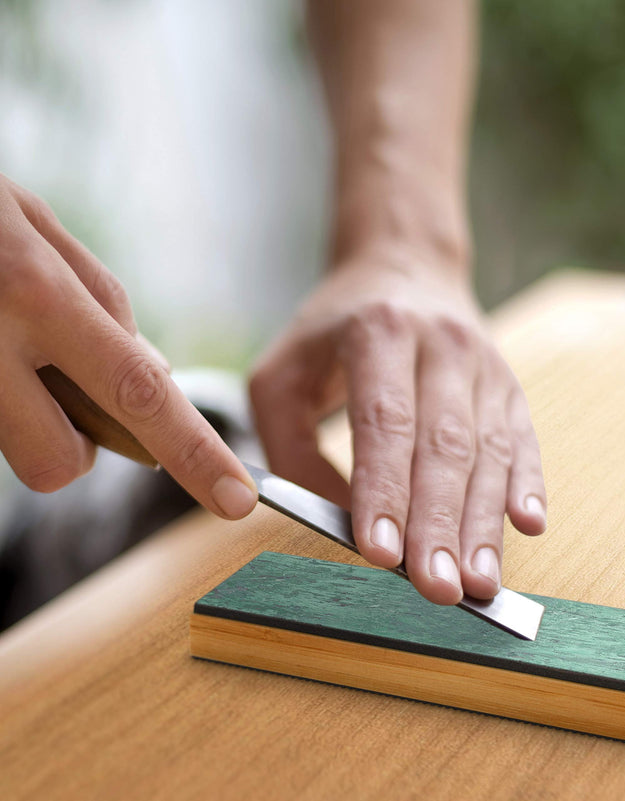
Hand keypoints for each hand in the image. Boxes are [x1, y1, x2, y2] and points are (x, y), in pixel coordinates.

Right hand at [0, 174, 256, 517]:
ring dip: (35, 424)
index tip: (238, 501)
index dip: (195, 454)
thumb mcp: (37, 226)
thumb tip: (158, 375)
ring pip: (18, 456)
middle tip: (64, 388)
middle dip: (81, 447)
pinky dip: (5, 401)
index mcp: (38, 294)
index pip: (138, 393)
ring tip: (16, 349)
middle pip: (61, 463)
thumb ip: (103, 302)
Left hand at [249, 252, 545, 603]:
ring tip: (479, 584)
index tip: (381, 554)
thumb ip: (292, 449)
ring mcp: (485, 366)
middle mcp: (442, 345)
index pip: (385, 420)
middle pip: (445, 444)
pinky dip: (527, 486)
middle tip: (437, 590)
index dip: (384, 489)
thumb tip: (334, 522)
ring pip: (488, 452)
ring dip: (484, 522)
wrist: (406, 267)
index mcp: (379, 331)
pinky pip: (523, 441)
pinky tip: (527, 526)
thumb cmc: (334, 331)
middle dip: (440, 523)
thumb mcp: (282, 373)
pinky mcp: (508, 387)